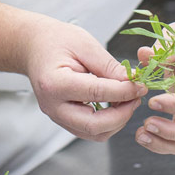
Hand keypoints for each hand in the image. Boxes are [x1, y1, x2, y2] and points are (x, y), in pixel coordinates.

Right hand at [23, 19, 144, 142]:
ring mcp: (56, 116)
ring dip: (117, 121)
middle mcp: (52, 106)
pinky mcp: (63, 119)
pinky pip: (89, 130)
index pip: (96, 93)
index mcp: (54, 83)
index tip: (141, 85)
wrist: (34, 46)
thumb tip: (133, 83)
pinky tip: (116, 105)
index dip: (123, 91)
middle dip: (122, 115)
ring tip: (128, 100)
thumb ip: (109, 66)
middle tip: (136, 98)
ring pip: (94, 133)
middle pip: (94, 126)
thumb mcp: (85, 44)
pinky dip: (107, 122)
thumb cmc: (56, 40)